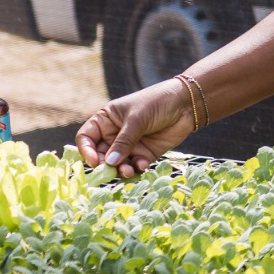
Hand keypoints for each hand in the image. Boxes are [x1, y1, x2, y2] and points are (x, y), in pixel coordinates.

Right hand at [75, 79, 194, 177]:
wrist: (186, 104)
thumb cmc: (157, 102)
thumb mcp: (137, 119)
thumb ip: (124, 141)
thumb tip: (109, 162)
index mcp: (106, 120)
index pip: (86, 137)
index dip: (86, 150)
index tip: (94, 161)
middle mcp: (115, 134)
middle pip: (100, 155)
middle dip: (105, 165)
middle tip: (113, 170)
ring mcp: (130, 145)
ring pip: (117, 164)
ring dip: (120, 170)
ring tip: (129, 171)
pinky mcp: (144, 154)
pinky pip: (134, 166)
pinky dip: (136, 169)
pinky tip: (142, 166)